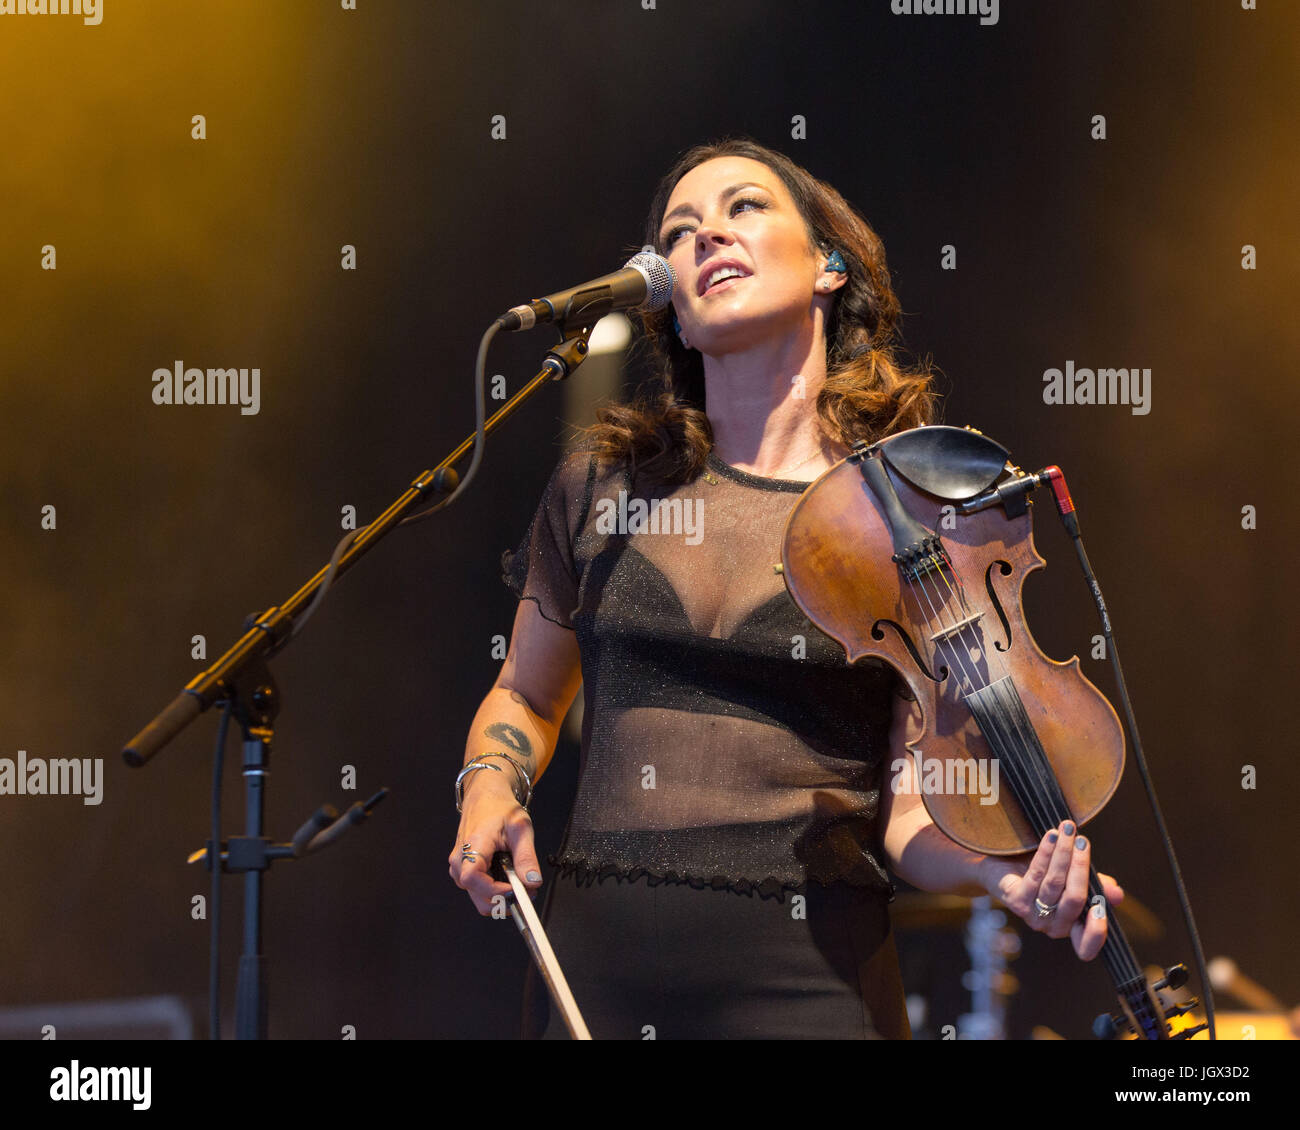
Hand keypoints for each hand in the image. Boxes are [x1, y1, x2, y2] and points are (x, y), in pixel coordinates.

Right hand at [447, 775, 543, 915]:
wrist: (485, 797)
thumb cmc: (499, 808)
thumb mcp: (520, 828)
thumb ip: (526, 856)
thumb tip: (532, 882)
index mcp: (472, 846)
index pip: (473, 879)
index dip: (495, 891)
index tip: (516, 890)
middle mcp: (459, 860)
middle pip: (477, 897)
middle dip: (504, 899)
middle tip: (527, 890)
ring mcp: (459, 866)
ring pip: (478, 898)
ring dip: (501, 897)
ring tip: (519, 881)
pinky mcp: (462, 870)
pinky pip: (477, 891)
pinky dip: (495, 891)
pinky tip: (507, 879)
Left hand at [983, 820, 1123, 960]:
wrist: (1001, 866)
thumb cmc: (1043, 874)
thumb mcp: (1073, 878)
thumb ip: (1095, 885)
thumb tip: (1117, 894)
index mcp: (1071, 926)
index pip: (1085, 945)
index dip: (1096, 934)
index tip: (1100, 909)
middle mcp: (1052, 926)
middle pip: (1074, 899)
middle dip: (1081, 867)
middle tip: (1084, 841)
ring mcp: (1032, 915)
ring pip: (1055, 883)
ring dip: (1063, 853)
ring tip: (1067, 830)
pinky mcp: (1015, 899)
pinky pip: (1036, 874)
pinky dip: (1046, 852)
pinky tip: (1051, 836)